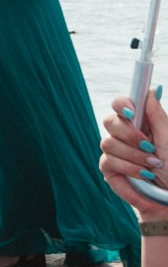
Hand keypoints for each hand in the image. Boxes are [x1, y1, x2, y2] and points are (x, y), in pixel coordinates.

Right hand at [102, 95, 167, 216]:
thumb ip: (157, 115)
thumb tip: (151, 90)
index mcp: (139, 123)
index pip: (120, 104)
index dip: (121, 104)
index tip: (131, 111)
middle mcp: (123, 135)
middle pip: (110, 121)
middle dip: (130, 135)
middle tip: (149, 146)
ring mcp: (114, 151)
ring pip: (108, 143)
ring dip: (134, 156)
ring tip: (153, 166)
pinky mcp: (109, 168)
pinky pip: (109, 162)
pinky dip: (129, 169)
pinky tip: (143, 176)